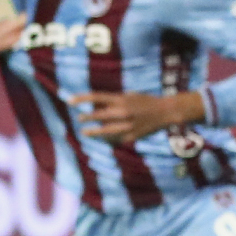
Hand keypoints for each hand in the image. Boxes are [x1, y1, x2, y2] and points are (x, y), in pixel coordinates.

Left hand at [71, 90, 192, 143]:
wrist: (165, 112)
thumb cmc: (145, 101)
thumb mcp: (129, 96)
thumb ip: (113, 101)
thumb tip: (95, 107)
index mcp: (121, 99)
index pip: (96, 97)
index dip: (82, 98)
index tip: (70, 100)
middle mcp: (122, 112)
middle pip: (98, 115)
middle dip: (86, 117)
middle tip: (79, 119)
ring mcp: (126, 125)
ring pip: (104, 131)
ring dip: (93, 131)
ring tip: (85, 132)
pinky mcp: (130, 136)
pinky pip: (114, 138)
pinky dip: (108, 138)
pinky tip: (104, 137)